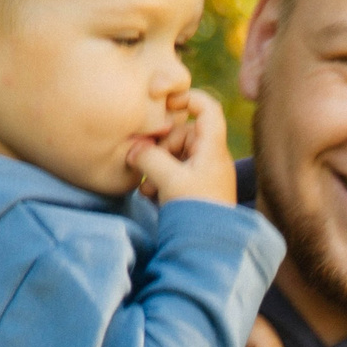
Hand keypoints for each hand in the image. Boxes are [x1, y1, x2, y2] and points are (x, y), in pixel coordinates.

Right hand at [129, 89, 239, 205]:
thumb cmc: (195, 211)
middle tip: (145, 162)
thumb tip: (134, 149)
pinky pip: (176, 173)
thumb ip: (149, 157)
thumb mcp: (169, 180)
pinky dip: (161, 179)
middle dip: (161, 145)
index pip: (208, 108)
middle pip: (184, 133)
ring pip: (176, 155)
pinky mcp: (196, 191)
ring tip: (146, 186)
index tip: (166, 103)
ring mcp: (205, 175)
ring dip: (157, 165)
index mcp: (212, 149)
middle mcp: (212, 159)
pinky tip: (149, 195)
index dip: (189, 98)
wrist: (208, 248)